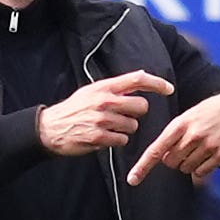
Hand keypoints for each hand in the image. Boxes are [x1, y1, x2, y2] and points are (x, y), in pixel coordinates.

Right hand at [36, 71, 173, 158]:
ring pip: (133, 126)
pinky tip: (104, 137)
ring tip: (109, 127)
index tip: (169, 89)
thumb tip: (140, 78)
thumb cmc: (74, 109)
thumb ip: (114, 87)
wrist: (50, 128)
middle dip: (137, 114)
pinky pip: (122, 140)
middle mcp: (104, 101)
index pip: (137, 79)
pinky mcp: (99, 137)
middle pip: (141, 106)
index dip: (157, 83)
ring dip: (126, 129)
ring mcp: (102, 119)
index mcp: (104, 87)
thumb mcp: (91, 91)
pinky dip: (117, 141)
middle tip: (124, 116)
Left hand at [127, 85, 219, 187]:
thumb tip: (163, 157)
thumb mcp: (189, 115)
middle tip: (185, 147)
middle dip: (173, 158)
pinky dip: (201, 168)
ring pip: (185, 168)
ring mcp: (208, 146)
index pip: (156, 149)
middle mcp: (193, 135)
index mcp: (180, 124)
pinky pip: (201, 172)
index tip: (133, 179)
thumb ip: (175, 134)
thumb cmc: (212, 111)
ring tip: (200, 146)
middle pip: (170, 162)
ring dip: (189, 162)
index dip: (143, 166)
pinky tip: (209, 154)